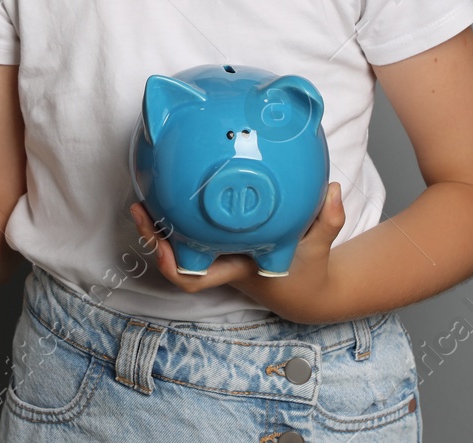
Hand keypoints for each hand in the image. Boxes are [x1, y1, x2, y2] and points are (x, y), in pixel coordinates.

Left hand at [128, 182, 347, 323]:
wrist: (305, 288)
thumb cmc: (308, 270)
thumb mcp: (320, 247)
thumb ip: (328, 219)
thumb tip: (333, 189)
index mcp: (235, 269)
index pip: (194, 277)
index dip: (172, 264)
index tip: (161, 245)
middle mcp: (219, 263)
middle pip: (174, 259)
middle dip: (153, 238)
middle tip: (139, 206)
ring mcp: (217, 254)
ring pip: (177, 244)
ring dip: (159, 224)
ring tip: (144, 194)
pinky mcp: (219, 241)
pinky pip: (191, 229)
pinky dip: (178, 213)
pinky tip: (174, 185)